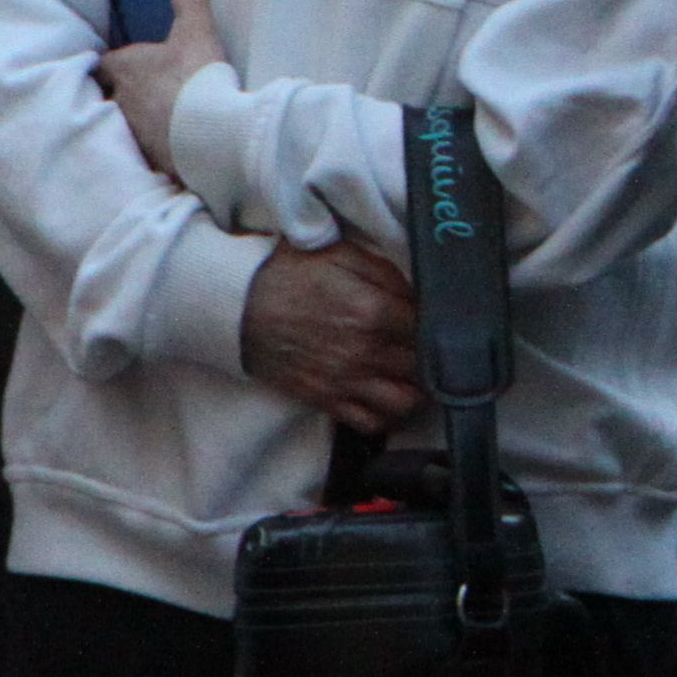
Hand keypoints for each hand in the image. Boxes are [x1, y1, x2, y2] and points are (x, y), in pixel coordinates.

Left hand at [96, 0, 226, 179]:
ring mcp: (132, 134)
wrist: (211, 135)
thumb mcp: (195, 29)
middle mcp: (120, 102)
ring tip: (159, 122)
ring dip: (138, 122)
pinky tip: (171, 148)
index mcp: (126, 69)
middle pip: (111, 97)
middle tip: (143, 94)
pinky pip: (145, 151)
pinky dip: (155, 148)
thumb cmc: (197, 78)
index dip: (113, 65)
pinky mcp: (148, 159)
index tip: (122, 65)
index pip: (105, 65)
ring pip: (125, 125)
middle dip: (123, 96)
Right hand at [240, 235, 422, 436]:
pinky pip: (370, 422)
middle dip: (431, 357)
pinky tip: (387, 397)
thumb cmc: (290, 274)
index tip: (437, 320)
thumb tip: (418, 294)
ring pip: (404, 402)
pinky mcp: (326, 399)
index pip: (429, 329)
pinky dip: (386, 415)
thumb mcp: (342, 254)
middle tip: (428, 347)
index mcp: (373, 311)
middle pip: (422, 367)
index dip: (438, 324)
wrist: (238, 307)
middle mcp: (364, 352)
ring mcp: (345, 380)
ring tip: (413, 375)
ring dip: (415, 390)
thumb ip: (386, 273)